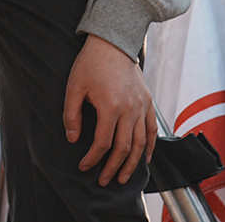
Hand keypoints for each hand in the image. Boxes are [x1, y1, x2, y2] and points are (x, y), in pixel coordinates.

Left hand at [64, 34, 155, 185]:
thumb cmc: (90, 64)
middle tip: (103, 181)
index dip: (93, 158)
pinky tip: (144, 159)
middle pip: (124, 148)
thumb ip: (72, 115)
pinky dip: (150, 147)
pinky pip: (152, 130)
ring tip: (123, 178)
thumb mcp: (74, 88)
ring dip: (132, 164)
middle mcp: (130, 109)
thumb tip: (73, 139)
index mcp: (110, 107)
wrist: (112, 43)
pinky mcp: (148, 102)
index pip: (103, 143)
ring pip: (141, 144)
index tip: (84, 166)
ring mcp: (142, 106)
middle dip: (113, 168)